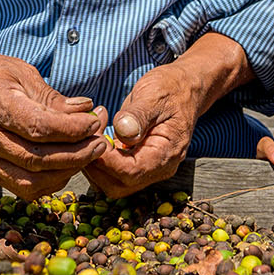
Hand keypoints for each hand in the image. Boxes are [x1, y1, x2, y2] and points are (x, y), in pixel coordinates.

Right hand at [0, 50, 107, 200]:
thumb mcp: (23, 73)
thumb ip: (54, 98)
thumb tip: (87, 112)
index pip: (38, 127)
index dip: (72, 130)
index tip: (94, 122)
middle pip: (37, 159)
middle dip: (78, 154)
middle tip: (100, 142)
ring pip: (31, 181)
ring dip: (67, 172)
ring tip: (88, 154)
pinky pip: (23, 188)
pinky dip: (50, 182)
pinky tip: (67, 166)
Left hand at [85, 62, 210, 197]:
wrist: (185, 89)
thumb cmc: (171, 89)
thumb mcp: (154, 95)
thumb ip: (138, 115)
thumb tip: (122, 132)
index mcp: (167, 153)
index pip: (131, 172)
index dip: (106, 159)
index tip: (93, 135)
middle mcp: (159, 168)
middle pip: (118, 185)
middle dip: (96, 165)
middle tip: (88, 134)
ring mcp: (147, 169)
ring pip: (111, 183)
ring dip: (94, 163)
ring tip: (92, 132)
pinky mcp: (136, 163)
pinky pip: (112, 173)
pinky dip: (98, 159)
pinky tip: (96, 135)